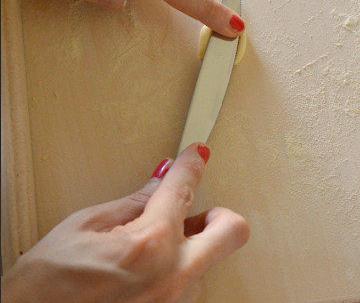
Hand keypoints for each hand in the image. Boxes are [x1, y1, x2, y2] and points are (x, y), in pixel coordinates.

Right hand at [0, 143, 249, 302]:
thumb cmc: (43, 290)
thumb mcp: (82, 229)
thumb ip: (131, 204)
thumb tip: (158, 181)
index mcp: (149, 244)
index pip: (182, 190)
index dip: (191, 166)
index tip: (197, 156)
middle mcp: (173, 276)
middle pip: (233, 230)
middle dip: (219, 214)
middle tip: (195, 211)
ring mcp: (175, 302)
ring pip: (209, 261)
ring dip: (190, 248)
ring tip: (152, 248)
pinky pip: (189, 287)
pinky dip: (176, 273)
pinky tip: (147, 272)